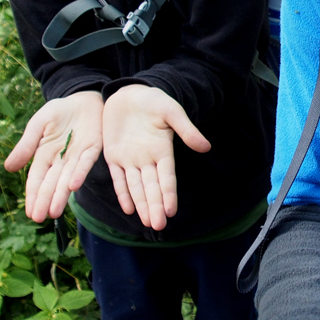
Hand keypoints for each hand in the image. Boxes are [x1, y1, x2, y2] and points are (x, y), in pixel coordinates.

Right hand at [4, 92, 103, 221]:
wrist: (82, 97)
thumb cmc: (59, 112)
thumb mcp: (38, 125)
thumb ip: (26, 145)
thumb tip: (8, 169)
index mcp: (45, 155)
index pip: (37, 179)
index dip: (33, 195)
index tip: (29, 212)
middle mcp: (61, 160)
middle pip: (51, 183)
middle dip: (45, 201)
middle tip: (40, 218)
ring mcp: (78, 155)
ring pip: (68, 179)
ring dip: (61, 195)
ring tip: (54, 211)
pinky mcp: (94, 148)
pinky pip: (86, 162)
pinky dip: (79, 173)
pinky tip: (73, 185)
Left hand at [101, 84, 209, 230]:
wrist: (129, 93)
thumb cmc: (153, 100)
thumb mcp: (171, 111)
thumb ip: (186, 129)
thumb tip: (205, 147)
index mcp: (162, 150)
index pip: (167, 177)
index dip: (168, 194)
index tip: (171, 211)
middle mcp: (147, 159)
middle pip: (152, 187)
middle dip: (155, 206)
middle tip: (158, 225)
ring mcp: (130, 159)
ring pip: (136, 187)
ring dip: (141, 205)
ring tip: (146, 223)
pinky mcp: (113, 156)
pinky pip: (118, 178)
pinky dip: (122, 193)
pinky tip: (128, 209)